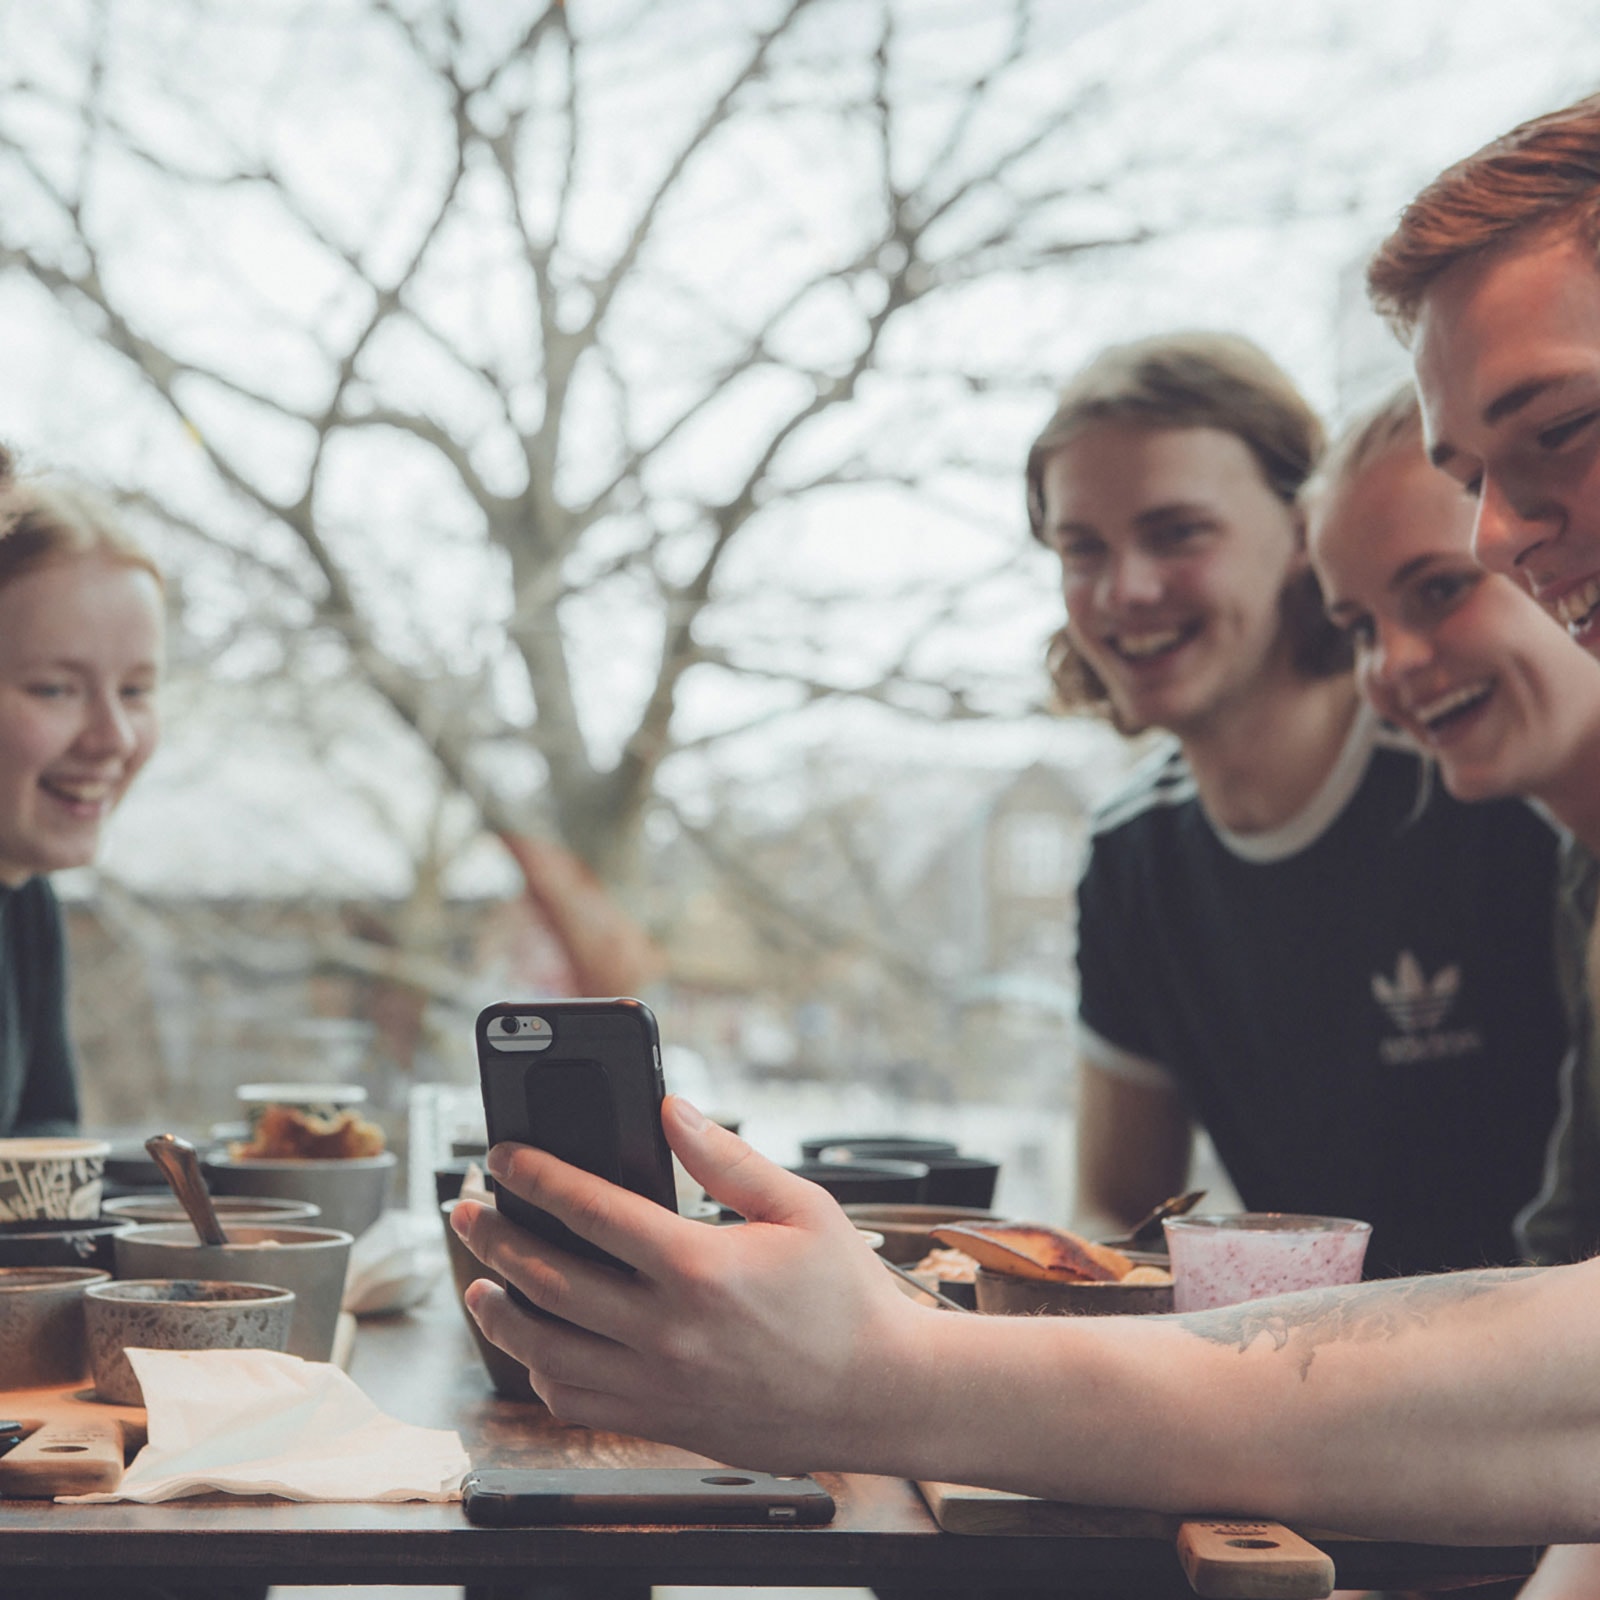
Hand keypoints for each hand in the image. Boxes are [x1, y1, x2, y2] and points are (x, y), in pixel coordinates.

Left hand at [450, 1095, 928, 1469]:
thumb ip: (726, 1157)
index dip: (535, 1175)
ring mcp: (659, 1385)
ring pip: (544, 1349)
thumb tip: (669, 1110)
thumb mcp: (801, 1207)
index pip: (589, 1210)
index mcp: (698, 1267)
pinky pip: (575, 1403)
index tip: (503, 1155)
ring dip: (498, 1310)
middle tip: (467, 1209)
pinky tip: (538, 1344)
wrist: (881, 1395)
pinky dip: (541, 1371)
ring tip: (481, 1281)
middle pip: (546, 1278)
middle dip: (493, 1235)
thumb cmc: (847, 1298)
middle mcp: (667, 1331)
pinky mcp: (663, 1423)